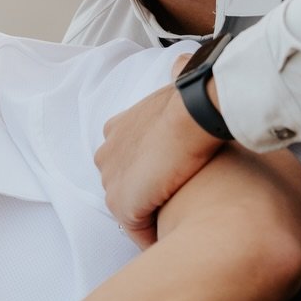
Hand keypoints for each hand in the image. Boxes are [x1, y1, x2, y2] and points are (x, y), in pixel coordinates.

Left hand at [94, 73, 223, 248]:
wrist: (193, 114)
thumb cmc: (192, 100)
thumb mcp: (175, 84)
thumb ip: (172, 83)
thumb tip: (181, 62)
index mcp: (117, 129)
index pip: (128, 161)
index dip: (151, 174)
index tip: (174, 183)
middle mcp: (106, 154)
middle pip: (126, 187)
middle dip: (148, 199)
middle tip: (179, 209)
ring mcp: (112, 180)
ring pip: (131, 211)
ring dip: (152, 219)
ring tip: (179, 227)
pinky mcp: (122, 204)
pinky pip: (138, 230)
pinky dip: (155, 237)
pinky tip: (176, 237)